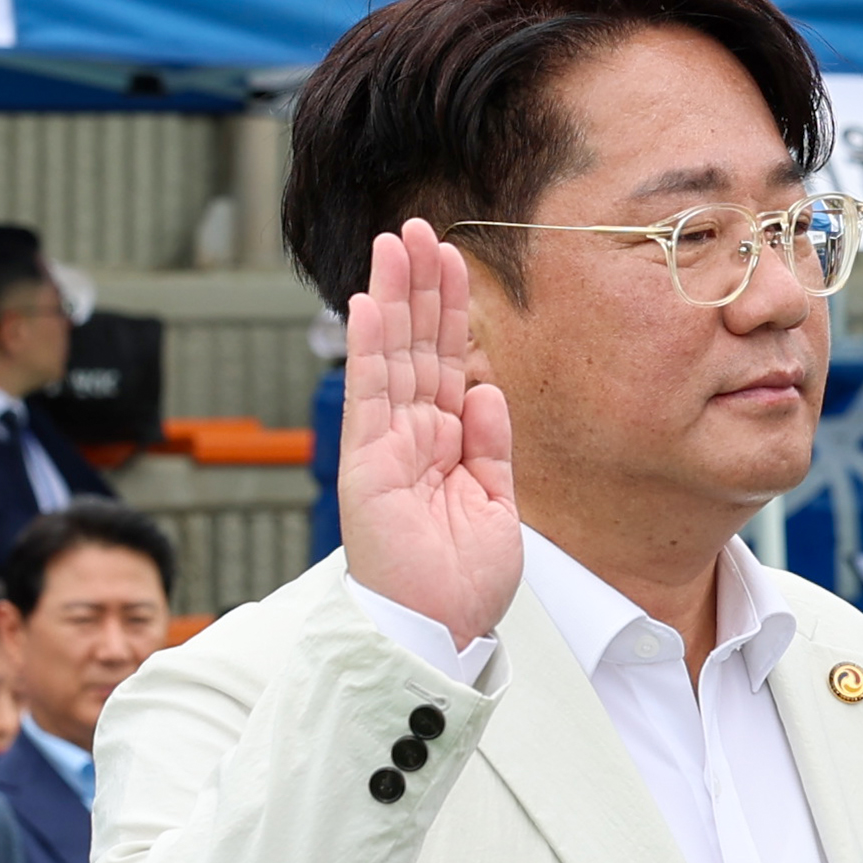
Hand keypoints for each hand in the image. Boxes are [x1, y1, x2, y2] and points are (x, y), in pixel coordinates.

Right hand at [339, 221, 521, 647]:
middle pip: (416, 347)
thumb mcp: (495, 504)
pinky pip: (370, 396)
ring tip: (397, 241)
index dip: (452, 312)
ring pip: (393, 357)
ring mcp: (386, 448)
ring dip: (395, 297)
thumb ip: (491, 445)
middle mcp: (411, 438)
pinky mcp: (367, 466)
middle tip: (420, 227)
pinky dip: (370, 349)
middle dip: (420, 286)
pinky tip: (371, 303)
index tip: (454, 260)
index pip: (448, 363)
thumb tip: (488, 391)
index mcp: (444, 445)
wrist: (440, 635)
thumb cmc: (462, 585)